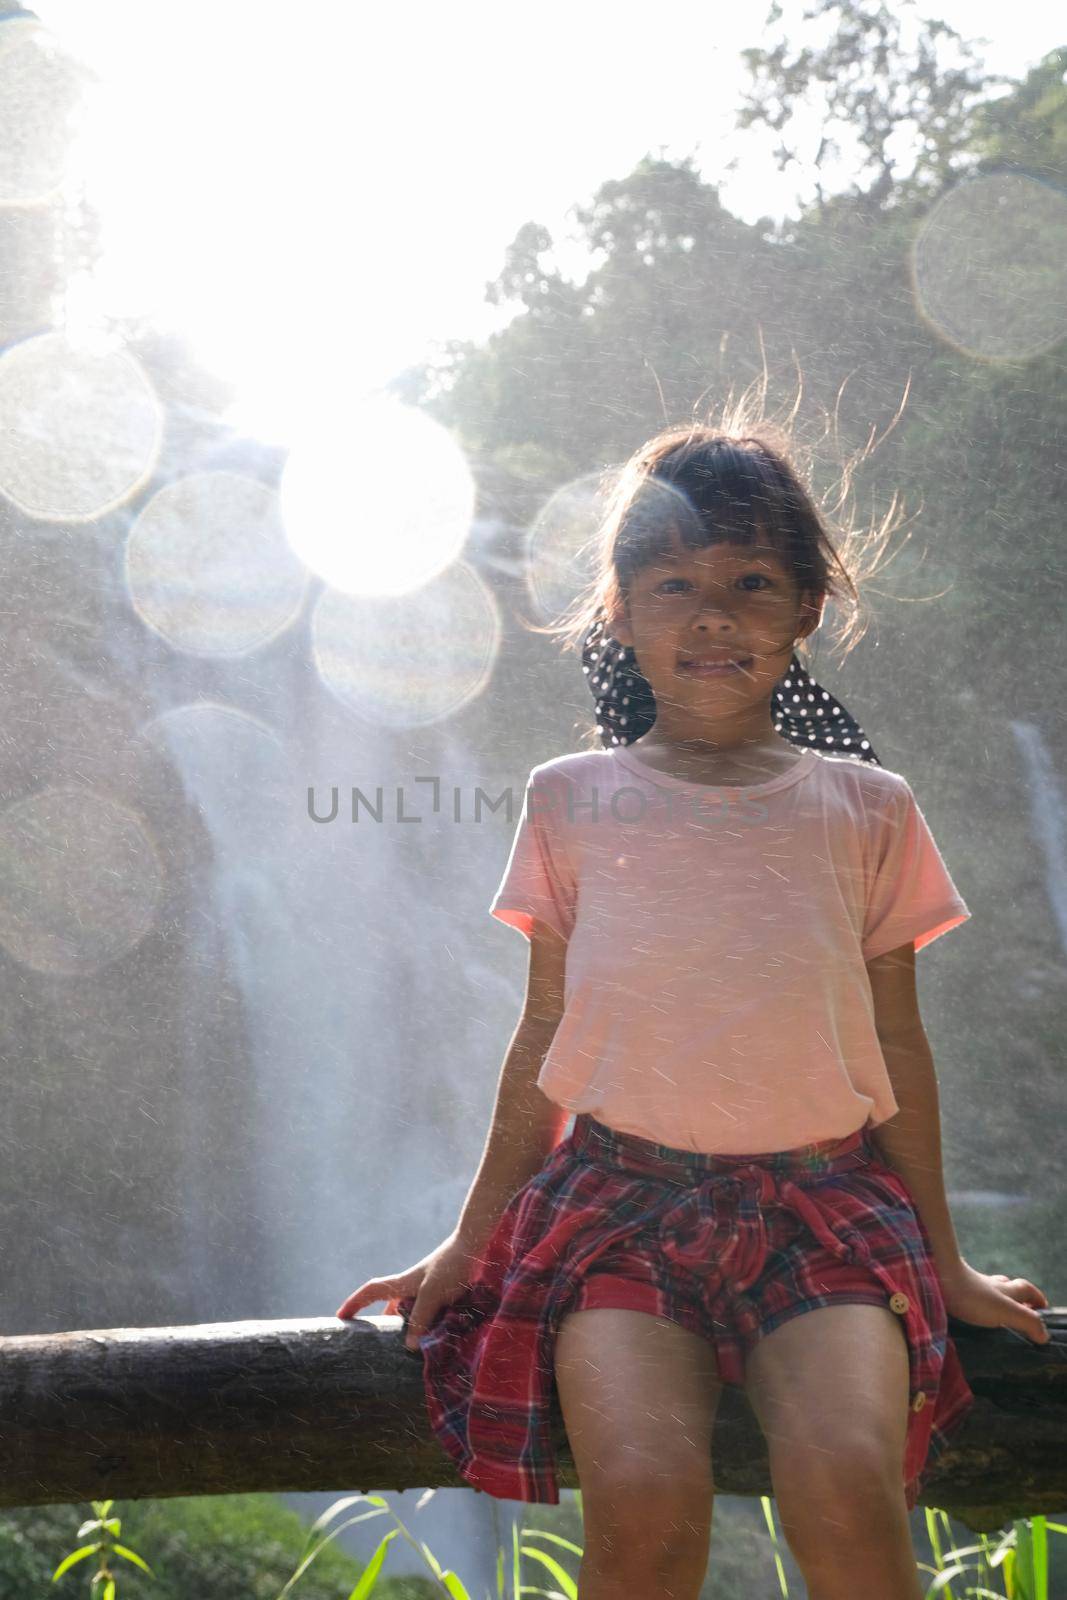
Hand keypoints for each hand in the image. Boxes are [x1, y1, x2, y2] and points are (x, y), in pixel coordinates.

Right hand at [334, 1232, 480, 1349]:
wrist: (476, 1247)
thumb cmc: (451, 1266)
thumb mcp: (433, 1293)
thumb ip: (420, 1319)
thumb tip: (408, 1347)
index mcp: (403, 1283)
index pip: (371, 1291)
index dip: (354, 1303)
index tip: (341, 1317)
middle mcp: (413, 1288)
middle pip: (391, 1308)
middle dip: (383, 1326)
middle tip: (378, 1348)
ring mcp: (430, 1292)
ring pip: (412, 1315)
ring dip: (409, 1330)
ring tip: (407, 1353)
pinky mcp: (446, 1297)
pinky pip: (431, 1317)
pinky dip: (429, 1329)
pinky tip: (436, 1344)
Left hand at [939, 1258, 1050, 1345]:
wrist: (935, 1278)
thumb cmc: (971, 1295)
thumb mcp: (1005, 1310)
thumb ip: (1026, 1321)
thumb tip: (1044, 1335)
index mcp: (1004, 1289)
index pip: (1026, 1289)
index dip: (1036, 1298)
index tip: (1042, 1309)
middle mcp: (989, 1285)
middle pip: (1007, 1287)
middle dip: (1016, 1298)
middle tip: (1020, 1314)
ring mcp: (970, 1287)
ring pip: (987, 1291)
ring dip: (995, 1301)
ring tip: (996, 1318)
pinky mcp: (954, 1292)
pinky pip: (968, 1297)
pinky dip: (973, 1305)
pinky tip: (969, 1316)